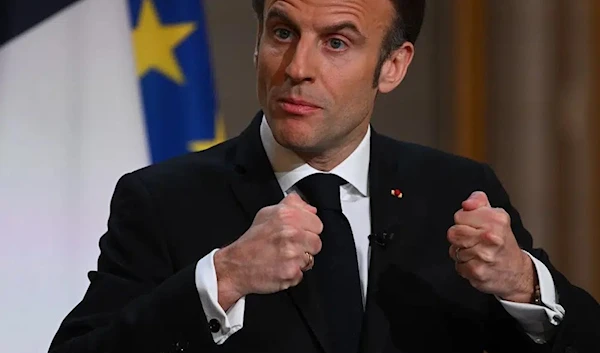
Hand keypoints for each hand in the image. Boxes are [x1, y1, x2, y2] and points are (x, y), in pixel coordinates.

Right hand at [214, 193, 322, 309]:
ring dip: (299, 261)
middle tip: (288, 247)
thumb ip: (292, 206)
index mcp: (287, 216)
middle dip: (305, 247)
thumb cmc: (252, 242)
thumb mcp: (267, 214)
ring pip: (311, 259)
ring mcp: (292, 253)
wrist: (236, 266)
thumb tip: (311, 209)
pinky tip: (279, 267)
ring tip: (282, 257)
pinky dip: (292, 274)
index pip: (317, 224)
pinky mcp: (291, 272)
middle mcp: (291, 233)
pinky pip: (302, 274)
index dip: (308, 230)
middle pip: (316, 242)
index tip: (298, 234)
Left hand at [447, 191, 534, 302]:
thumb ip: (478, 201)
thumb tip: (467, 203)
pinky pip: (458, 266)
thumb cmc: (502, 241)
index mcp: (495, 220)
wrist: (516, 271)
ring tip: (476, 252)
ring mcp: (484, 256)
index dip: (463, 221)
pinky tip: (477, 263)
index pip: (459, 216)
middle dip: (460, 237)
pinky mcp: (477, 272)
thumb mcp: (495, 215)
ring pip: (453, 250)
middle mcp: (491, 237)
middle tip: (473, 240)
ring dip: (461, 253)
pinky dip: (464, 266)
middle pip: (453, 233)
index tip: (474, 226)